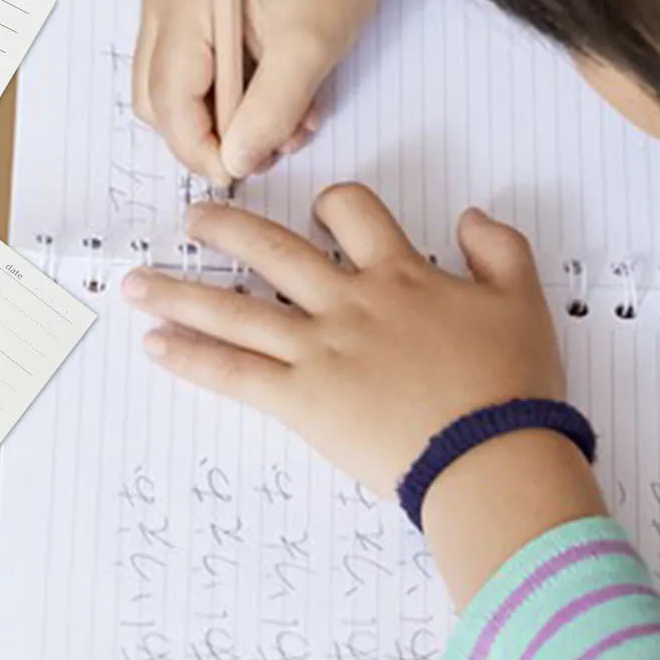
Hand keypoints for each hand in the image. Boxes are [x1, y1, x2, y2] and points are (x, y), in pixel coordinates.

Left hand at [122, 185, 564, 498]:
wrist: (492, 457)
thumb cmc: (511, 386)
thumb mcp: (523, 303)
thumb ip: (500, 249)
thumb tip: (471, 214)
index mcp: (399, 275)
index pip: (352, 211)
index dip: (335, 202)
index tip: (322, 210)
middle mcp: (347, 302)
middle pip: (271, 250)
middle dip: (223, 229)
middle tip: (190, 220)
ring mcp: (317, 350)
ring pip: (234, 309)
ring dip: (179, 292)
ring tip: (135, 282)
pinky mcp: (300, 399)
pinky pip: (233, 373)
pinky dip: (190, 359)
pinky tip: (155, 345)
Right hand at [133, 0, 417, 184]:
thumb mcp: (311, 48)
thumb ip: (269, 113)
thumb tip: (234, 163)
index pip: (170, 100)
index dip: (201, 149)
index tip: (241, 173)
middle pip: (159, 101)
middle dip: (211, 135)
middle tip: (268, 147)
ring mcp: (167, 1)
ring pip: (172, 93)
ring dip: (224, 121)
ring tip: (284, 119)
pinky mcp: (185, 9)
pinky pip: (190, 74)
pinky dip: (228, 98)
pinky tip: (275, 96)